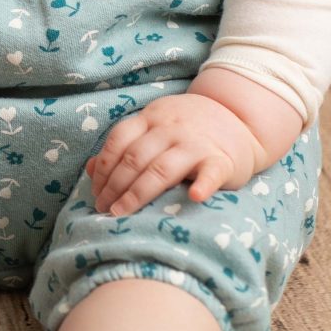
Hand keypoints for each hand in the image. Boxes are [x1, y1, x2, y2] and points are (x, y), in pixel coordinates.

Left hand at [87, 92, 262, 217]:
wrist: (240, 118)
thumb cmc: (189, 129)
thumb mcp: (155, 128)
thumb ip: (125, 146)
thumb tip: (90, 169)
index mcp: (151, 118)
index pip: (118, 140)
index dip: (103, 167)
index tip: (95, 192)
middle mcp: (171, 128)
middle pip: (135, 158)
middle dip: (114, 186)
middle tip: (104, 209)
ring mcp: (196, 143)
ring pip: (162, 168)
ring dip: (138, 192)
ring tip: (122, 212)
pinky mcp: (222, 160)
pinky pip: (211, 173)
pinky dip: (203, 184)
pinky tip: (193, 197)